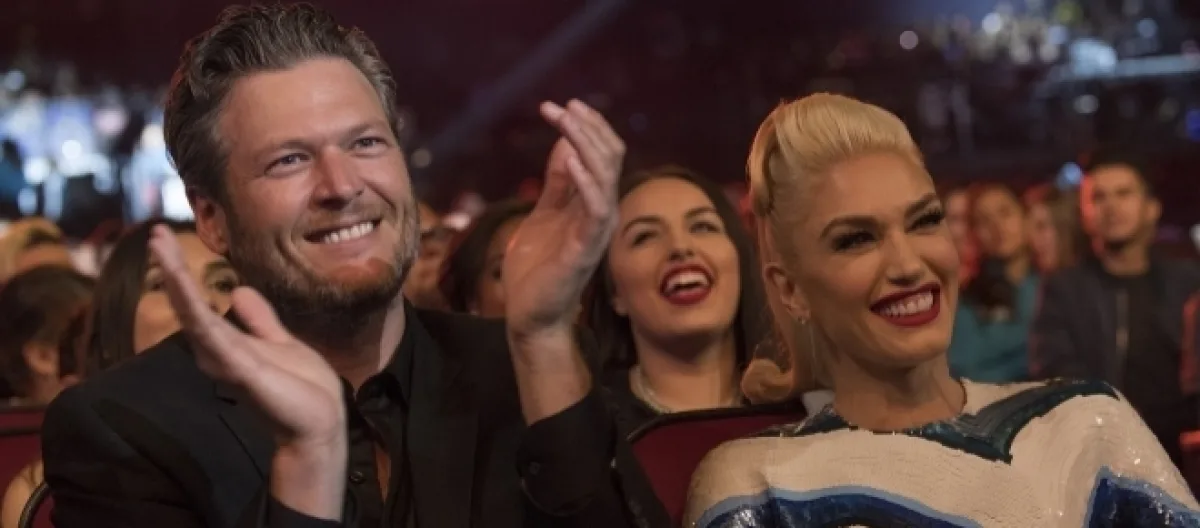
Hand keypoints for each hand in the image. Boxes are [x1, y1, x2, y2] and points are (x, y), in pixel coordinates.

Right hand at [148, 226, 344, 446]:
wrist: (319, 423)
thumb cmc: (302, 388)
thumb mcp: (279, 341)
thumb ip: (258, 319)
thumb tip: (237, 290)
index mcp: (228, 342)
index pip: (197, 303)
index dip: (181, 273)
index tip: (167, 239)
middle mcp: (218, 350)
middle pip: (187, 304)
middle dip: (172, 268)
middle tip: (155, 233)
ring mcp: (225, 358)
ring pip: (193, 314)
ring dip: (176, 280)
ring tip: (161, 247)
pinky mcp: (239, 367)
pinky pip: (212, 334)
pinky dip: (195, 309)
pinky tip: (182, 286)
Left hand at [502, 100, 624, 338]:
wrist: (530, 314)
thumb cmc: (538, 267)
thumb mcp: (545, 213)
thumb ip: (559, 183)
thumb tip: (566, 143)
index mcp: (593, 203)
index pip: (604, 154)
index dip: (588, 127)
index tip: (563, 105)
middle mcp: (602, 213)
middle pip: (610, 158)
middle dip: (587, 128)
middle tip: (562, 106)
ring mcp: (597, 231)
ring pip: (605, 176)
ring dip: (585, 144)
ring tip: (564, 120)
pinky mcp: (585, 249)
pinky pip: (596, 210)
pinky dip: (587, 181)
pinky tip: (572, 159)